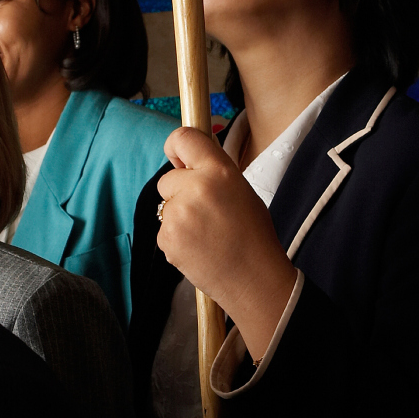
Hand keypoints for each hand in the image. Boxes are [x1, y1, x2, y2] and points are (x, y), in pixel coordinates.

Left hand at [156, 127, 300, 360]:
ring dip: (179, 216)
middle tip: (206, 211)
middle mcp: (195, 188)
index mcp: (219, 171)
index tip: (178, 155)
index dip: (177, 146)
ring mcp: (177, 215)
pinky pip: (164, 229)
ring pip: (165, 206)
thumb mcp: (241, 189)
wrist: (253, 279)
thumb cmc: (254, 234)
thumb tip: (186, 156)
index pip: (183, 138)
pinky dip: (177, 237)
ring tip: (206, 233)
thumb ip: (214, 171)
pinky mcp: (166, 238)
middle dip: (180, 191)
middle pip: (168, 178)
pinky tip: (199, 247)